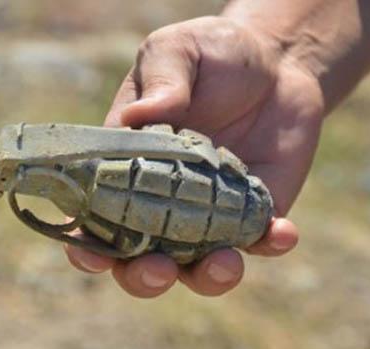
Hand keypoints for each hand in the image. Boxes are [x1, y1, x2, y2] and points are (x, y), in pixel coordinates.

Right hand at [65, 16, 323, 296]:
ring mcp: (211, 214)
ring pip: (199, 268)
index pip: (94, 218)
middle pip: (140, 260)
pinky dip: (270, 244)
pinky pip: (260, 242)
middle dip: (144, 277)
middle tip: (159, 269)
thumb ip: (161, 80)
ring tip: (224, 264)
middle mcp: (163, 202)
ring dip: (208, 277)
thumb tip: (137, 116)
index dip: (87, 246)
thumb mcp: (178, 51)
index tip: (95, 257)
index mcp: (126, 169)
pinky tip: (282, 230)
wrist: (276, 62)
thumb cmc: (212, 54)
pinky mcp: (256, 213)